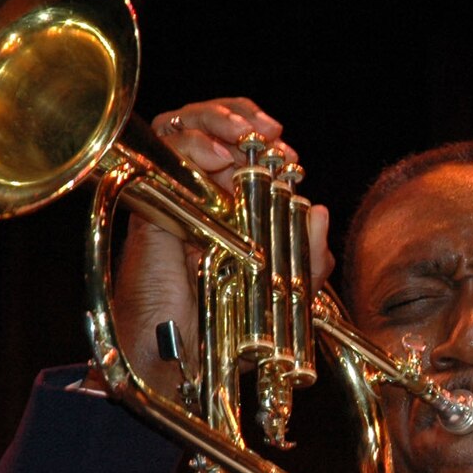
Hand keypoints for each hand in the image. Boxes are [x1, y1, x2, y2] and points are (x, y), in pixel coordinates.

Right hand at [90, 98, 330, 390]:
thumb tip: (318, 210)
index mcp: (234, 204)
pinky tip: (217, 159)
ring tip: (240, 135)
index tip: (290, 157)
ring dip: (213, 118)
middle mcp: (203, 194)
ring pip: (180, 125)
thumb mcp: (287, 292)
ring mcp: (176, 197)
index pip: (242, 145)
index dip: (263, 136)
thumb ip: (309, 258)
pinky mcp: (154, 207)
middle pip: (209, 123)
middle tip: (269, 134)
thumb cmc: (231, 330)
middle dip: (239, 115)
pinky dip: (190, 145)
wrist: (188, 358)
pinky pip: (161, 157)